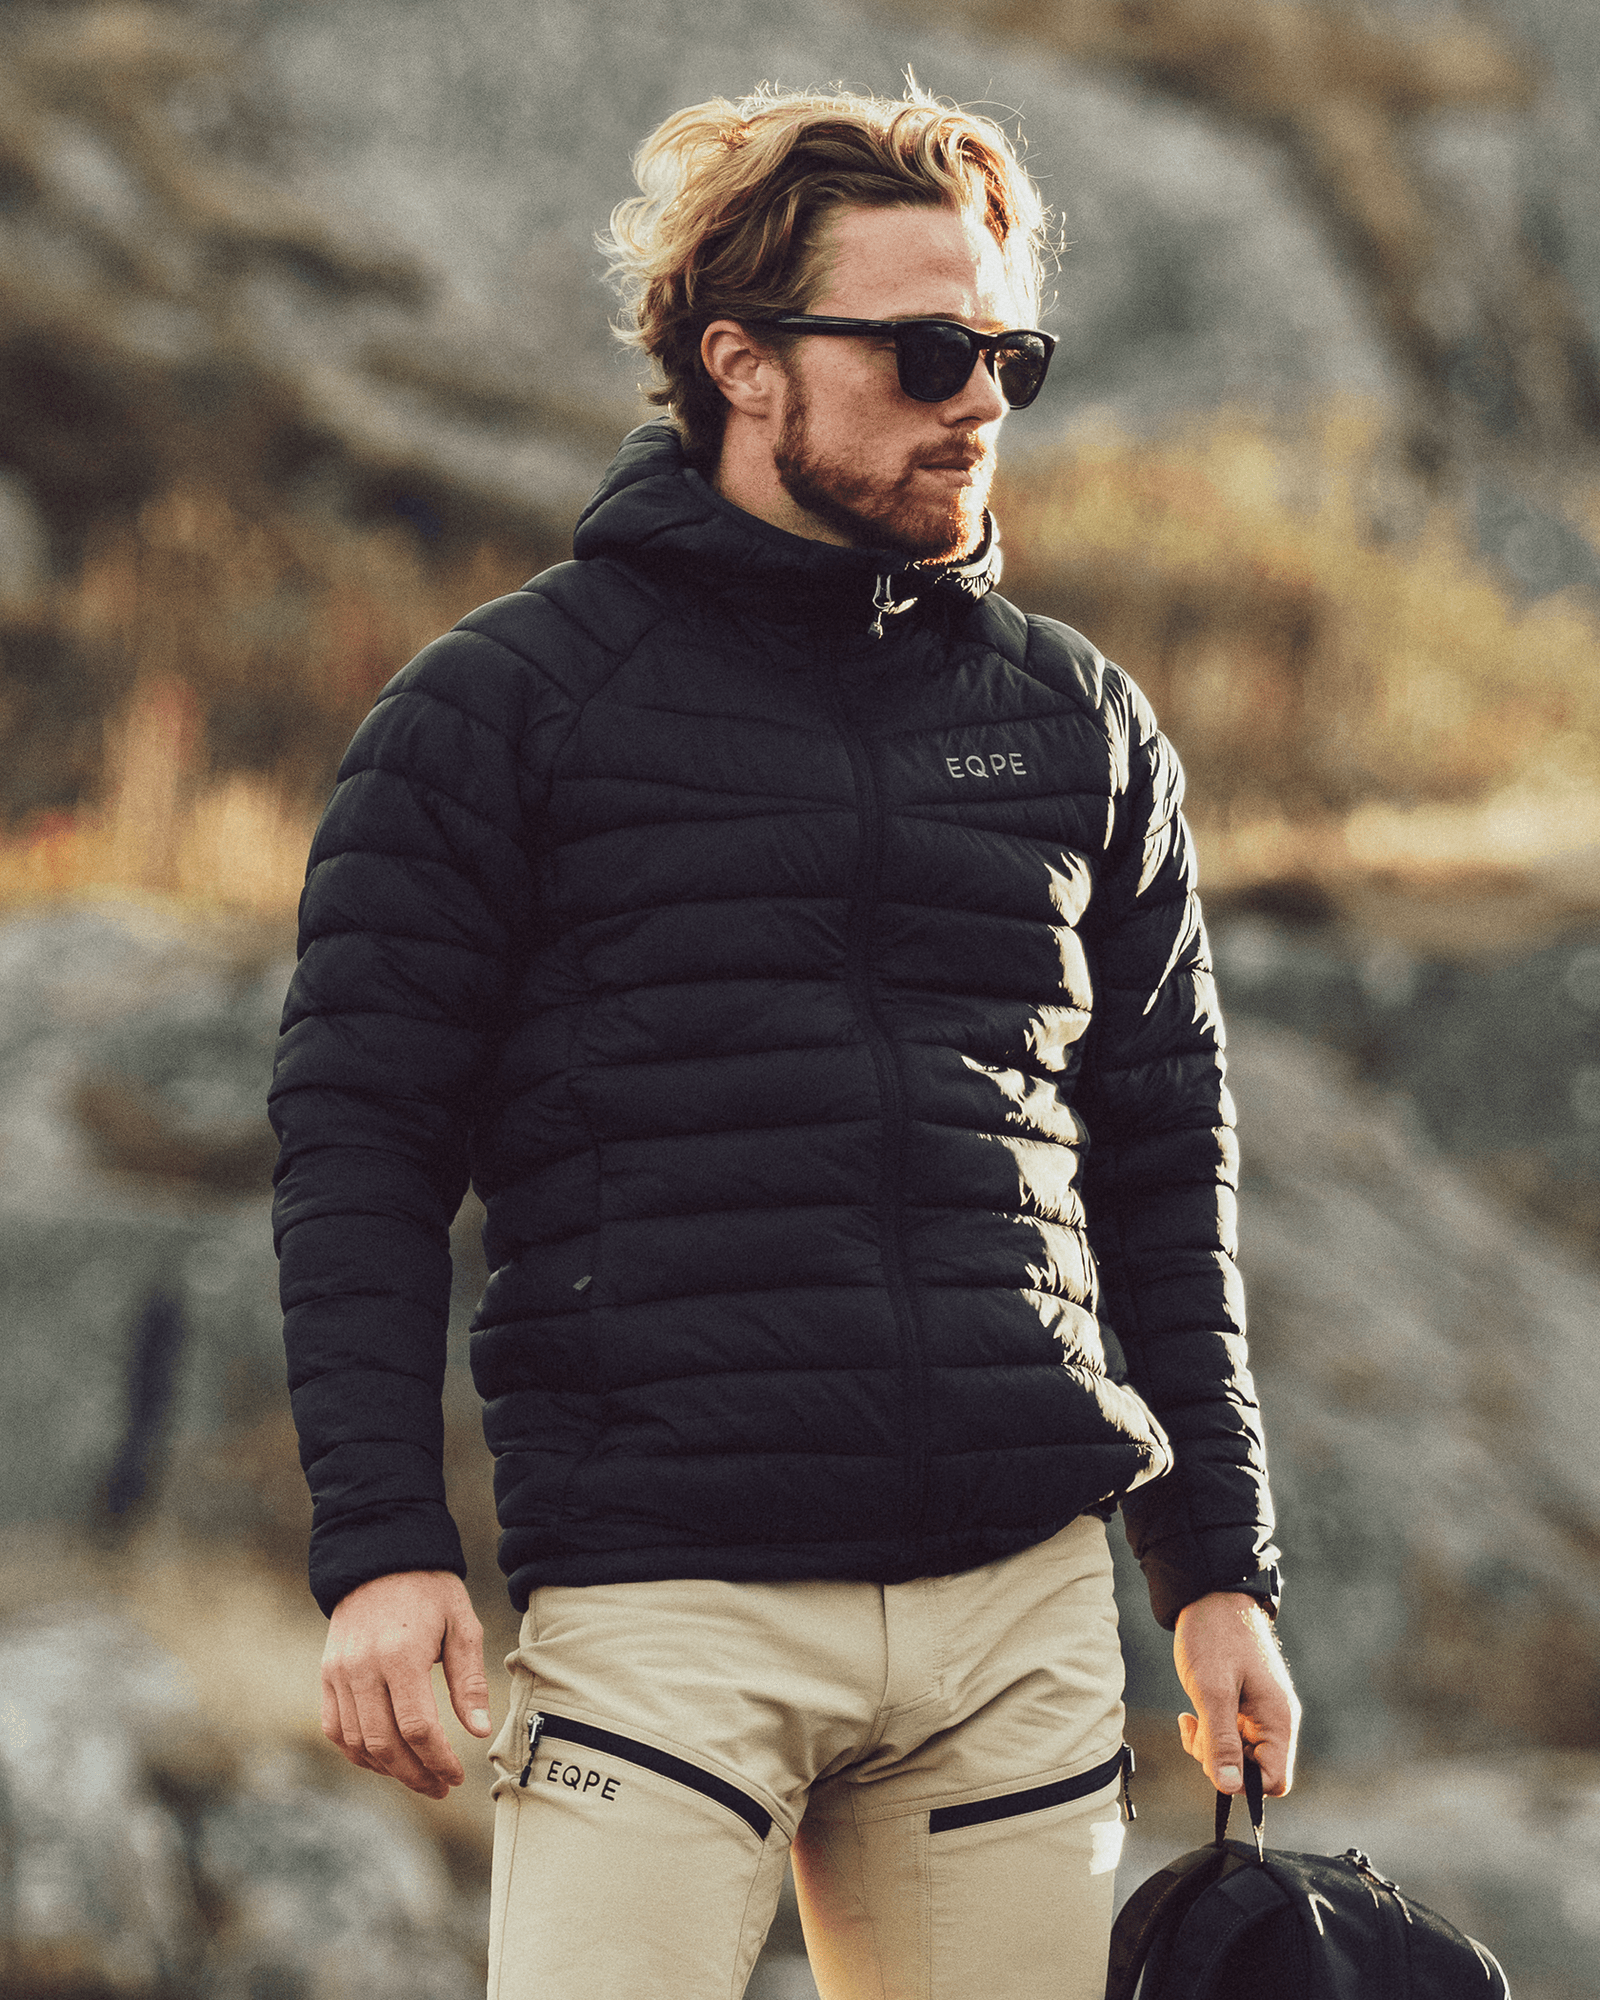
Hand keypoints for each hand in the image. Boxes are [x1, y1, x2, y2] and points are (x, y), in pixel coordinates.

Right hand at [321, 1570, 490, 1798]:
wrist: (379, 1556)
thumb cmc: (429, 1590)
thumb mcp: (461, 1625)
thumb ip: (468, 1680)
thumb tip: (477, 1731)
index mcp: (401, 1655)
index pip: (418, 1728)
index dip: (438, 1760)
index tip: (456, 1777)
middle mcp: (363, 1669)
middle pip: (385, 1744)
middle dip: (415, 1774)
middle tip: (440, 1787)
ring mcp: (339, 1673)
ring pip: (357, 1743)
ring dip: (388, 1770)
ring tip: (417, 1777)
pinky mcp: (326, 1674)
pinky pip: (336, 1729)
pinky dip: (357, 1752)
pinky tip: (384, 1760)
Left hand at [1173, 1591, 1299, 1798]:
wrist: (1210, 1596)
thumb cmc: (1215, 1636)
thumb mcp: (1212, 1690)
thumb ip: (1221, 1739)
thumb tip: (1229, 1786)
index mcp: (1278, 1720)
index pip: (1275, 1780)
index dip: (1244, 1781)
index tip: (1215, 1759)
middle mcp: (1274, 1722)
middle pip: (1253, 1771)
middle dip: (1220, 1760)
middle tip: (1198, 1730)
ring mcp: (1258, 1715)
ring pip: (1237, 1756)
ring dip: (1210, 1747)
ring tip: (1192, 1718)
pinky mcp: (1242, 1707)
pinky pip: (1228, 1738)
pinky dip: (1207, 1734)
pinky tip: (1190, 1717)